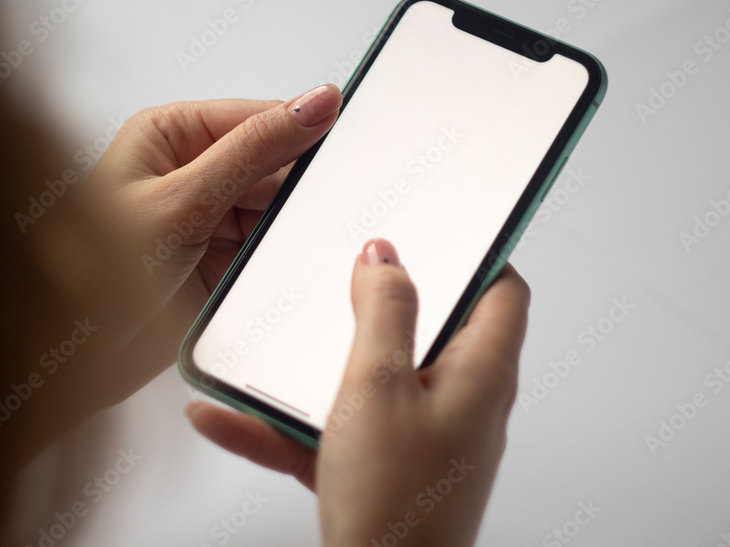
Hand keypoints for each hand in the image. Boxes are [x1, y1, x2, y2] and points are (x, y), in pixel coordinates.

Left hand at [83, 84, 341, 403]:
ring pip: (274, 213)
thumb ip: (253, 151)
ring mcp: (207, 221)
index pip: (257, 118)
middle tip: (329, 206)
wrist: (71, 356)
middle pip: (271, 167)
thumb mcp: (181, 200)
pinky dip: (280, 263)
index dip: (302, 129)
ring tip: (292, 246)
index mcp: (171, 135)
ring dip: (287, 231)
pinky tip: (286, 270)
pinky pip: (268, 253)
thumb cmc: (91, 269)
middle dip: (295, 191)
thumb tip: (313, 103)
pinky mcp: (220, 264)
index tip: (349, 140)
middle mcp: (190, 173)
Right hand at [186, 239, 529, 546]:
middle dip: (381, 303)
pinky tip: (228, 416)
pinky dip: (289, 421)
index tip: (436, 225)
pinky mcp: (385, 468)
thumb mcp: (377, 386)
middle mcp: (460, 402)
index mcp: (478, 372)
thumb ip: (384, 311)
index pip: (502, 289)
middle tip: (343, 275)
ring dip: (319, 364)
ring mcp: (422, 437)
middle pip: (430, 329)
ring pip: (371, 380)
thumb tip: (387, 256)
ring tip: (275, 345)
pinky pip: (335, 429)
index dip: (475, 250)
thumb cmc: (395, 503)